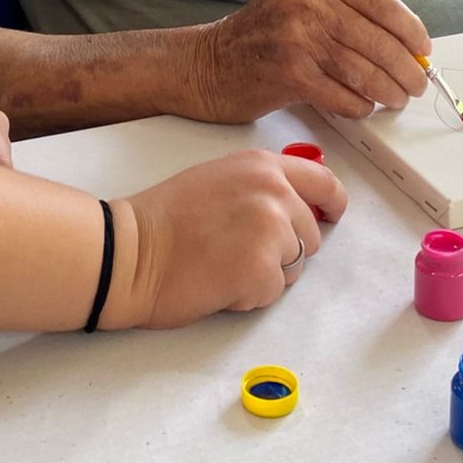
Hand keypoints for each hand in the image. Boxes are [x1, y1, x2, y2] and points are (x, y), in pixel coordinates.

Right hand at [116, 149, 346, 328]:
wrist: (128, 251)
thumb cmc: (162, 220)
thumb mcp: (218, 179)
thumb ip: (259, 187)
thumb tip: (293, 207)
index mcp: (262, 166)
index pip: (322, 182)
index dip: (332, 203)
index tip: (333, 213)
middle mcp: (273, 192)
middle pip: (310, 235)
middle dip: (283, 250)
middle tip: (235, 250)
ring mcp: (271, 230)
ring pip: (294, 267)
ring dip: (265, 274)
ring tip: (222, 264)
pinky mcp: (262, 269)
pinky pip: (272, 292)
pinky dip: (248, 296)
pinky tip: (217, 282)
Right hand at [189, 0, 430, 121]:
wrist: (207, 65)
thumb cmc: (261, 38)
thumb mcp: (299, 1)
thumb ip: (344, 10)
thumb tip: (403, 43)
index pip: (378, 0)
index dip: (409, 29)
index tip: (423, 49)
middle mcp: (305, 0)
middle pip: (376, 39)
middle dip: (404, 68)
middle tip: (416, 84)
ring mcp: (296, 37)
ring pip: (363, 70)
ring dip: (387, 91)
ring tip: (395, 99)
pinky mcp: (289, 74)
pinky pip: (342, 95)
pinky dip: (358, 106)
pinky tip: (361, 108)